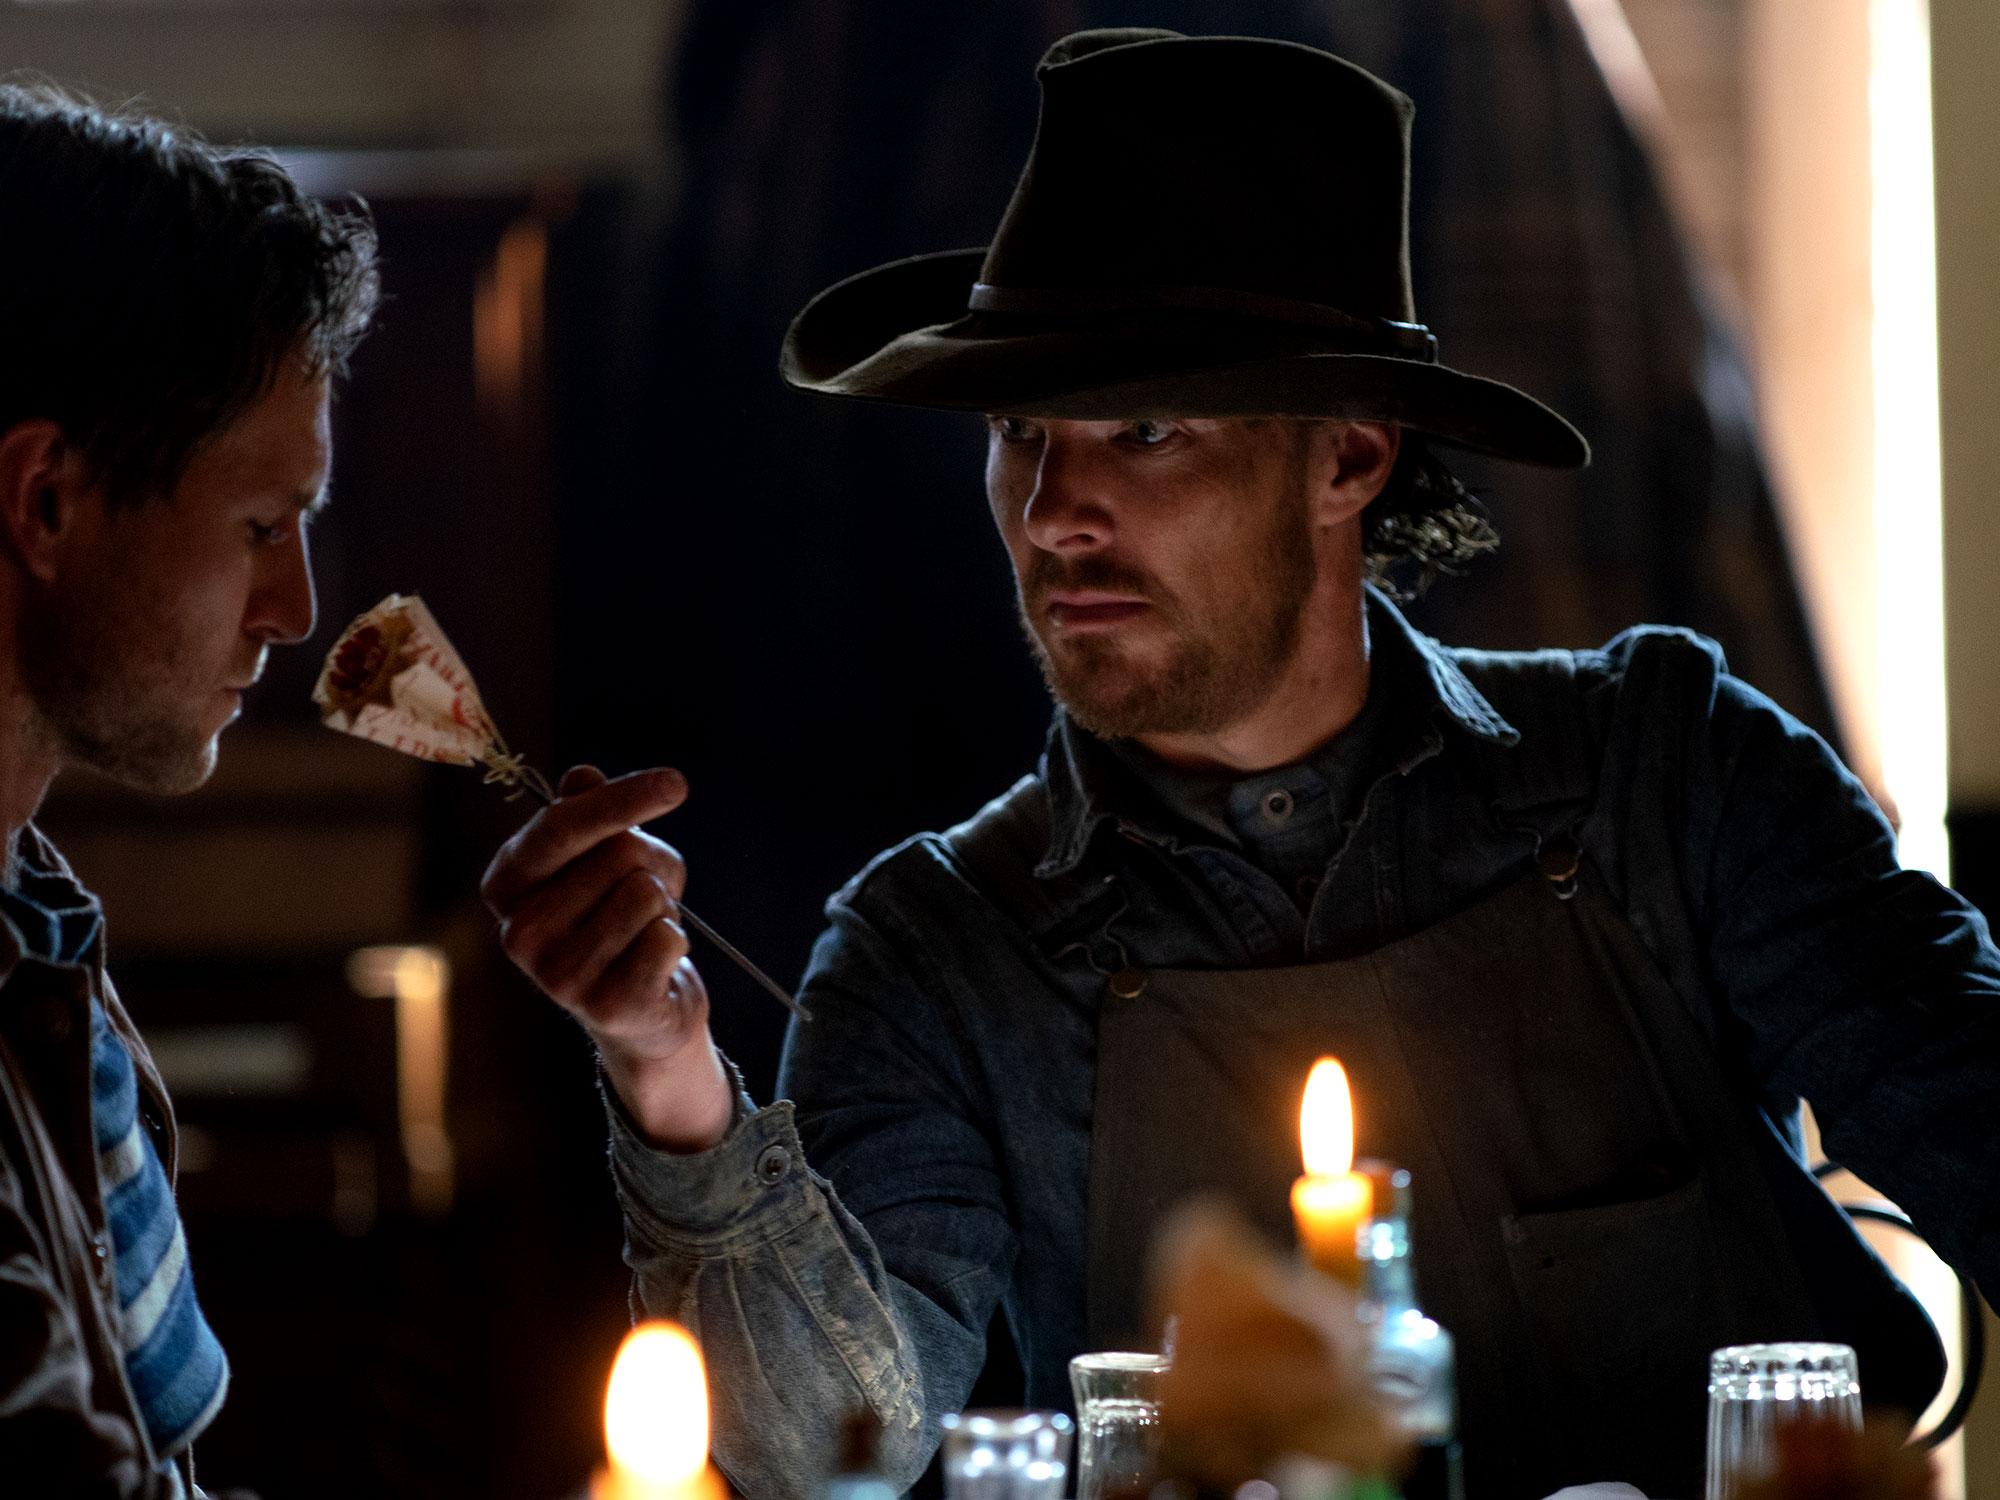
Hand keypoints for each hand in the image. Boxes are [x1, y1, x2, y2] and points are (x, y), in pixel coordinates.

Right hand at [480, 765, 733, 1150]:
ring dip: (662, 907)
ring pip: (646, 894)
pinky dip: (676, 942)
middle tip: (640, 901)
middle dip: (648, 866)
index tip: (675, 783)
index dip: (620, 799)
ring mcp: (557, 976)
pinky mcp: (604, 1006)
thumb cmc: (620, 918)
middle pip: (618, 855)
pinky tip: (656, 966)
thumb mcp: (607, 857)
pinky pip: (667, 937)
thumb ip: (591, 814)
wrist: (642, 1013)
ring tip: (643, 933)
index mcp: (506, 887)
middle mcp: (518, 934)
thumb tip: (582, 777)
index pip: (561, 825)